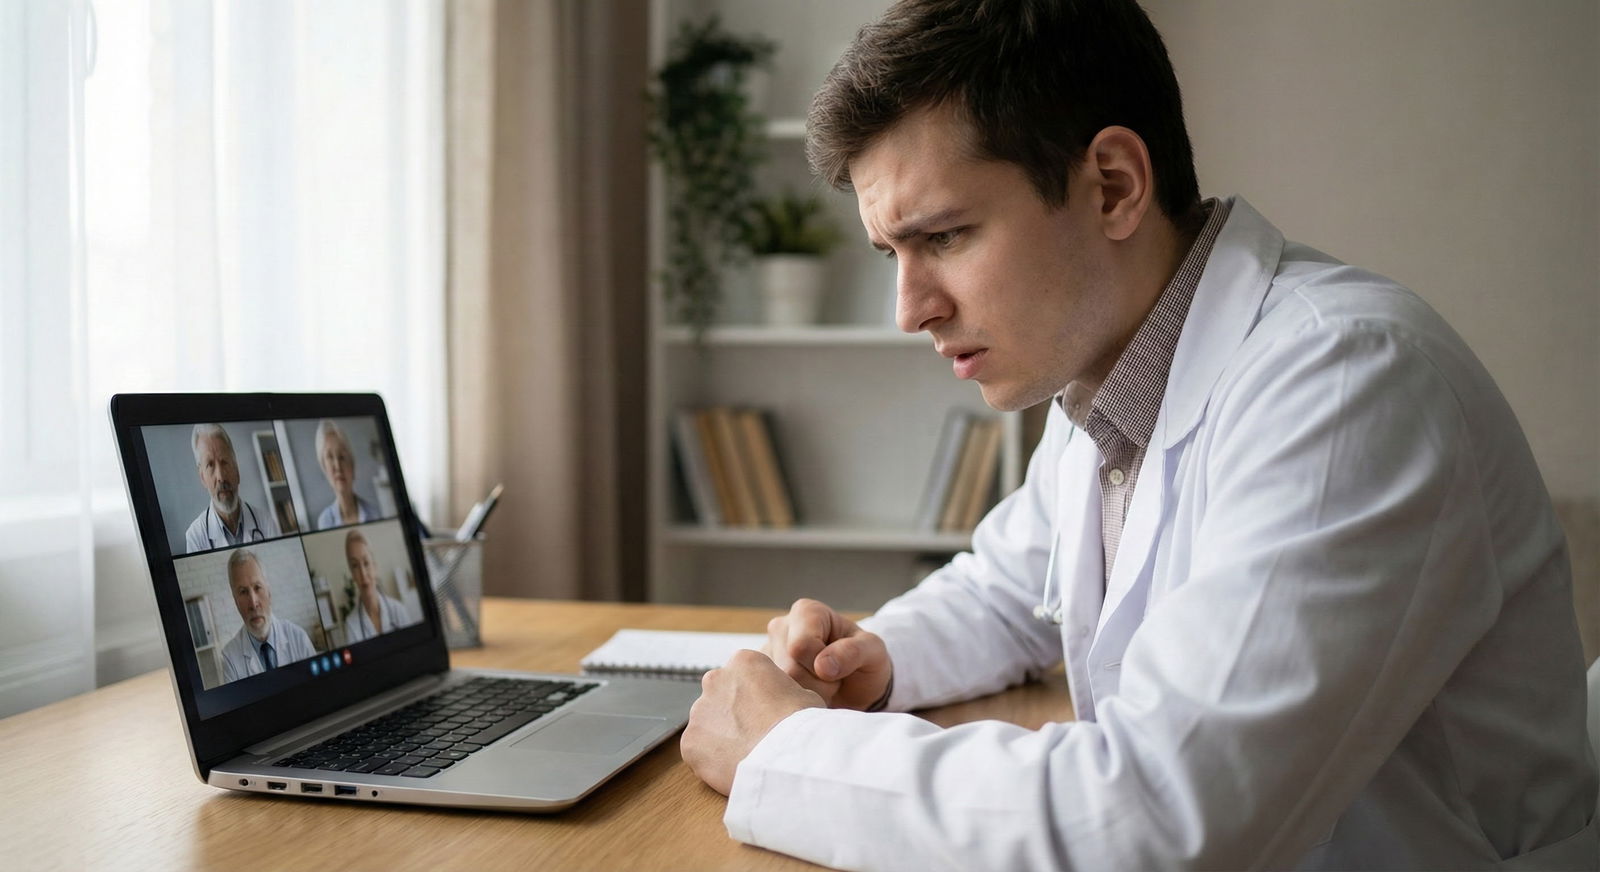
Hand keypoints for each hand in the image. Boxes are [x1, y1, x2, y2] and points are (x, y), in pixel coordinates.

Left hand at [681, 649, 822, 795]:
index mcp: (744, 662)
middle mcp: (715, 680)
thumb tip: (781, 702)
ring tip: (746, 754)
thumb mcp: (805, 695)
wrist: (787, 759)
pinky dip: (712, 759)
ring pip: (708, 723)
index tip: (767, 713)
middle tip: (755, 734)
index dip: (757, 696)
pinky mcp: (690, 741)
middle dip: (733, 713)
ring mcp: (699, 711)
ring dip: (722, 736)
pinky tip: (733, 767)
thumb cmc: (801, 726)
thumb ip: (783, 693)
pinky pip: (699, 750)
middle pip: (721, 696)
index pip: (744, 674)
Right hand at [763, 598, 891, 710]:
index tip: (837, 668)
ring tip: (822, 688)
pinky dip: (795, 703)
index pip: (801, 646)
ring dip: (807, 696)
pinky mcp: (760, 677)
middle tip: (833, 682)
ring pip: (779, 688)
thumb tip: (822, 666)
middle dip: (817, 685)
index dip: (822, 667)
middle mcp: (780, 627)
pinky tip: (807, 696)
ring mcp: (767, 653)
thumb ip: (852, 652)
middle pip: (789, 669)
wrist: (857, 686)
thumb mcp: (872, 652)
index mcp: (806, 612)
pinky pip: (772, 699)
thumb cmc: (865, 661)